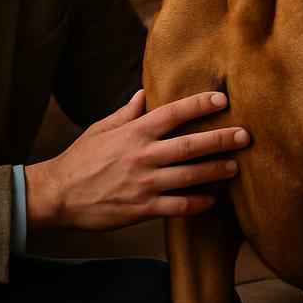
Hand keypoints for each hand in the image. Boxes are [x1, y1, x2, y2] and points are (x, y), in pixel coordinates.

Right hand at [24, 89, 249, 231]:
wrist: (57, 194)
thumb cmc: (80, 160)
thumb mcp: (101, 129)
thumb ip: (127, 113)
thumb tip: (145, 94)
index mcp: (134, 132)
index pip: (173, 113)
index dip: (199, 105)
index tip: (221, 100)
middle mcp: (143, 155)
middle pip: (190, 145)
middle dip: (221, 139)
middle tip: (245, 136)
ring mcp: (144, 183)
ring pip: (190, 176)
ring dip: (216, 171)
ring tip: (235, 167)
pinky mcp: (143, 208)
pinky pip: (178, 206)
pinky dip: (198, 204)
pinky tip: (212, 201)